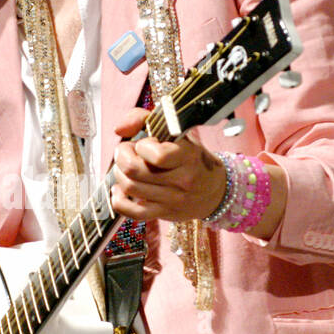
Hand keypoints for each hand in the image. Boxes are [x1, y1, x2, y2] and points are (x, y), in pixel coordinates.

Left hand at [111, 108, 226, 222]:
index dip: (141, 145)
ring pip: (130, 188)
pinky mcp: (164, 214)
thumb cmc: (190, 157)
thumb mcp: (176, 132)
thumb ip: (144, 119)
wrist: (215, 190)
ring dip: (119, 174)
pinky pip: (132, 213)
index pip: (157, 155)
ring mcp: (173, 199)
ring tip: (125, 168)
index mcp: (188, 156)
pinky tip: (119, 190)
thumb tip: (119, 129)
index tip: (144, 143)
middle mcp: (182, 180)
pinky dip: (118, 201)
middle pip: (135, 170)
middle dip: (122, 156)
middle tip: (125, 152)